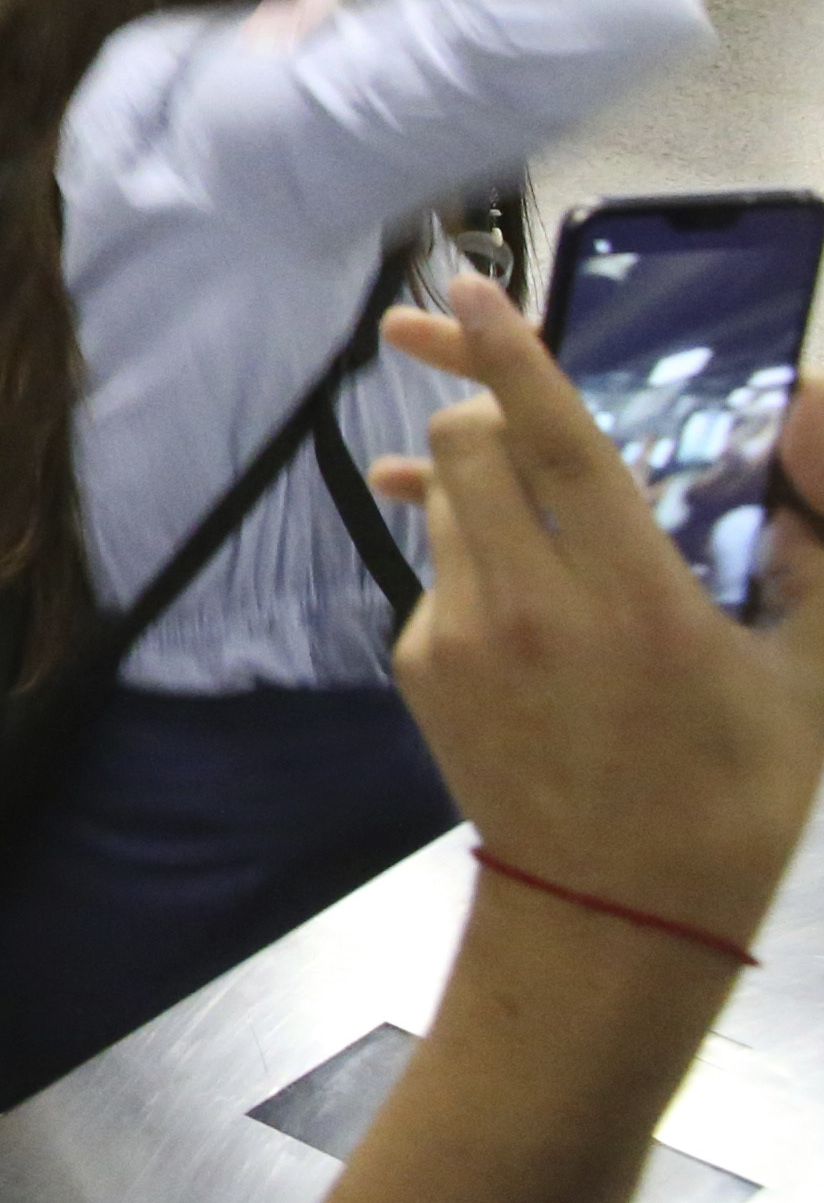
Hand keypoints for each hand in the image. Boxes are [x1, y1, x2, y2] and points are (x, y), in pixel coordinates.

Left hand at [373, 279, 823, 953]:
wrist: (618, 909)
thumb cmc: (731, 791)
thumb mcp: (804, 673)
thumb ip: (812, 548)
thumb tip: (811, 424)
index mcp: (636, 597)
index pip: (557, 441)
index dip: (511, 357)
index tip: (465, 293)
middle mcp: (534, 604)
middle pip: (472, 448)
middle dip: (488, 412)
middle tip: (521, 419)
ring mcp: (461, 634)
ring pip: (445, 503)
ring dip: (481, 487)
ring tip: (545, 533)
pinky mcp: (418, 665)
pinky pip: (435, 573)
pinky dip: (472, 562)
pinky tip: (529, 615)